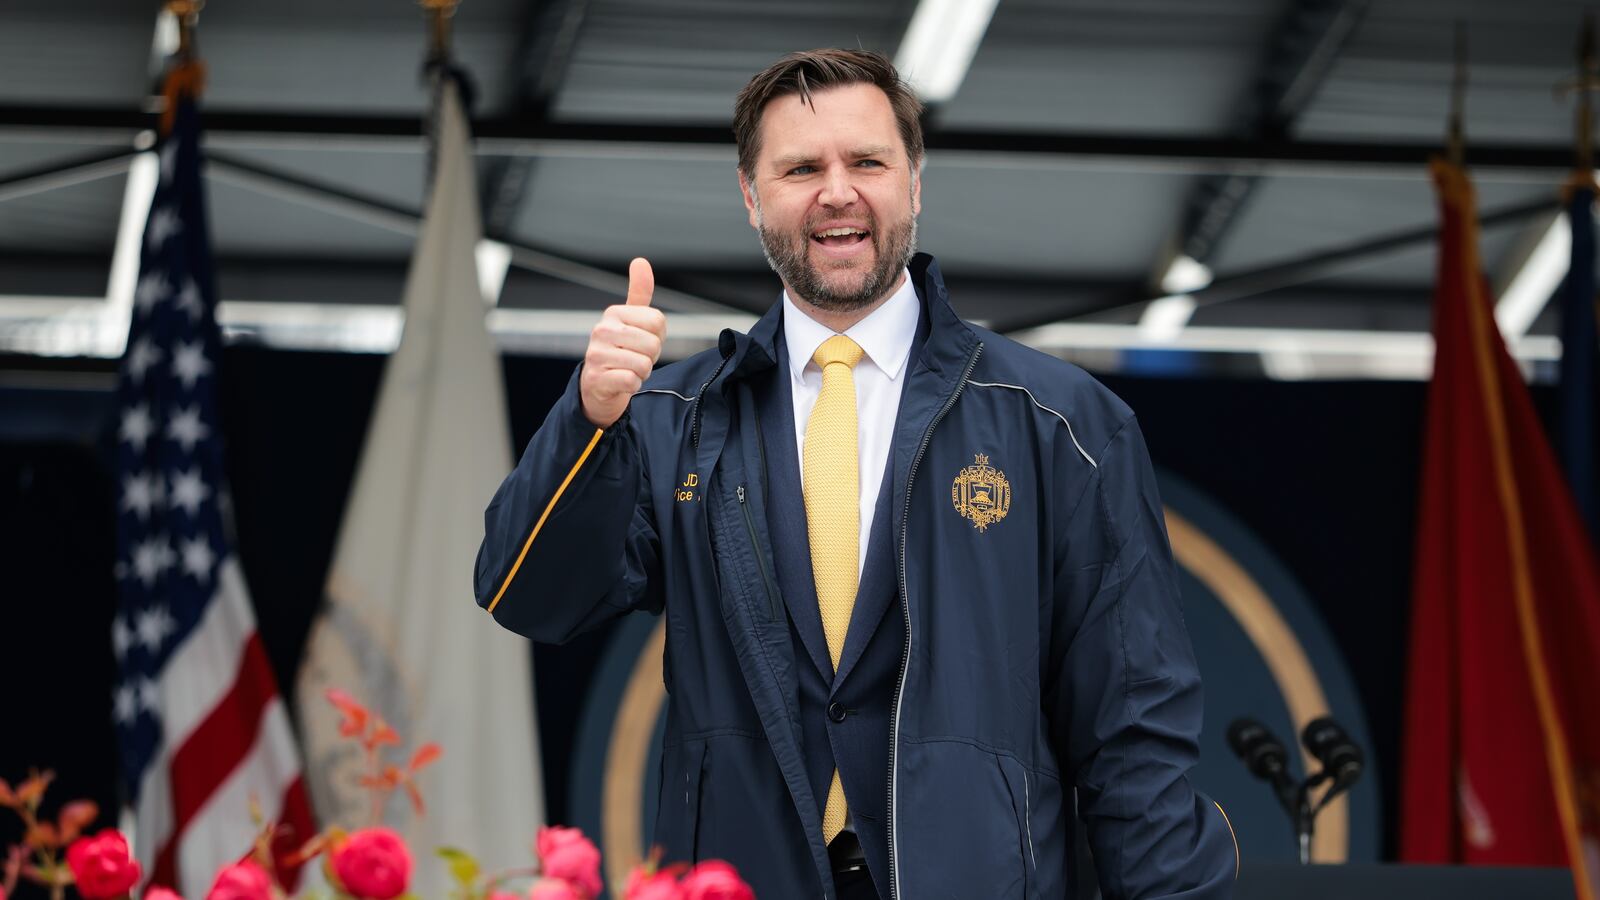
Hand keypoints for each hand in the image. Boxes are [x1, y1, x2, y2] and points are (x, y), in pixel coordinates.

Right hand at [580, 258, 664, 427]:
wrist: (598, 384)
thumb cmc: (620, 349)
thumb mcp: (631, 319)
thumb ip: (639, 292)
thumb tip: (640, 261)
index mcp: (613, 313)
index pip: (658, 321)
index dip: (658, 336)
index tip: (642, 341)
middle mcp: (601, 330)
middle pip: (653, 344)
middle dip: (650, 356)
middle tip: (635, 358)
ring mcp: (596, 355)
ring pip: (644, 365)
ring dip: (642, 372)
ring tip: (627, 369)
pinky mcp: (597, 378)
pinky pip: (632, 381)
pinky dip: (633, 385)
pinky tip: (621, 381)